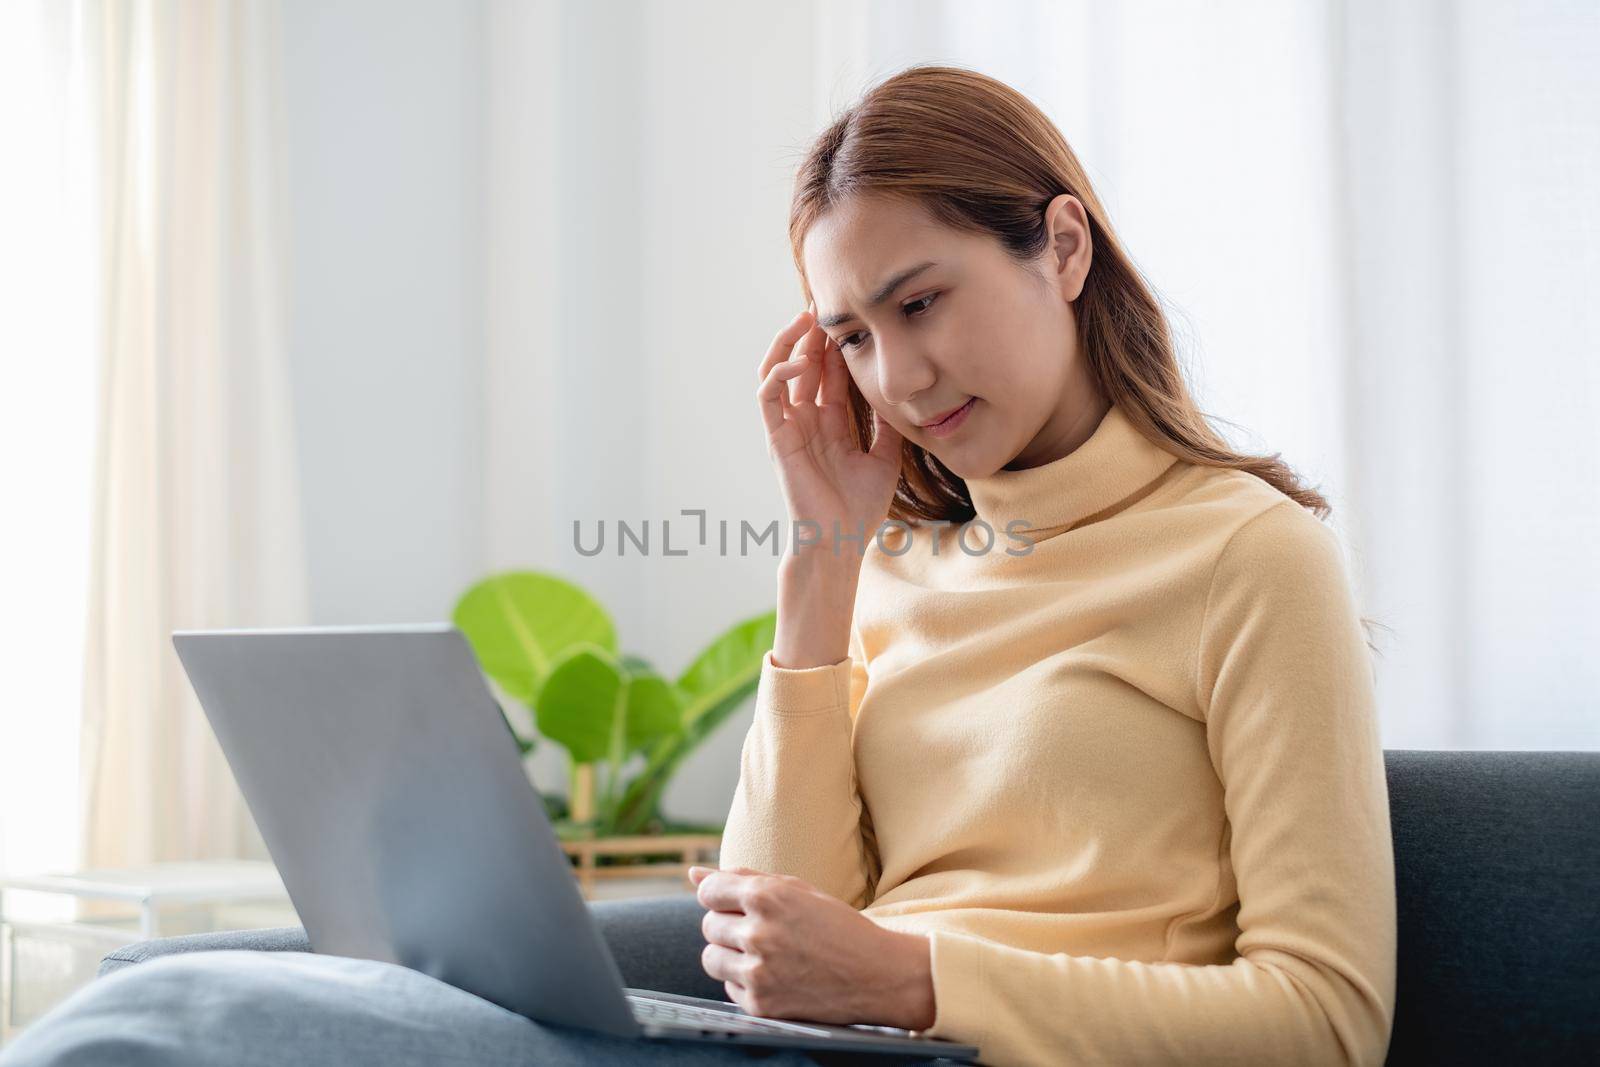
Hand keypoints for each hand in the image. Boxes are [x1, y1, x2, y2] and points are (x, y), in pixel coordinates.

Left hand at [688, 864, 935, 1029]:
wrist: (877, 974)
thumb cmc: (837, 926)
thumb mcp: (797, 890)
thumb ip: (743, 878)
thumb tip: (693, 875)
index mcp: (768, 897)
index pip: (708, 892)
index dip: (720, 897)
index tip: (735, 904)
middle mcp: (759, 933)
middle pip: (709, 925)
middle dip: (729, 925)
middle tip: (762, 931)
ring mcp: (759, 971)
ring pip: (711, 958)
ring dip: (729, 954)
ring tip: (762, 953)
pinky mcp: (761, 1003)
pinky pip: (728, 987)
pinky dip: (744, 981)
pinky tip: (774, 975)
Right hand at [756, 306, 903, 561]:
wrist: (839, 540)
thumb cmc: (859, 508)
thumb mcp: (885, 458)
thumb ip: (888, 427)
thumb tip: (903, 396)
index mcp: (830, 423)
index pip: (829, 373)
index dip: (836, 345)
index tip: (850, 316)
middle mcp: (806, 420)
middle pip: (804, 364)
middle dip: (812, 333)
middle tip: (825, 302)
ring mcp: (789, 427)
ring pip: (778, 371)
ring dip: (788, 343)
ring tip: (804, 319)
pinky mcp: (777, 437)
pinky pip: (769, 395)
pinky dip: (780, 373)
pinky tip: (802, 361)